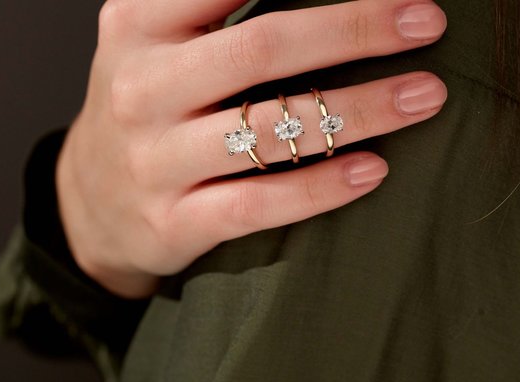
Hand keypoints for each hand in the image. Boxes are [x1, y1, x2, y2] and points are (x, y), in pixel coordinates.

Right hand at [57, 0, 447, 297]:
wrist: (91, 199)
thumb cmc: (147, 107)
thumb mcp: (156, 40)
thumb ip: (213, 9)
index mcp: (138, 24)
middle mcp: (141, 86)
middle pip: (263, 48)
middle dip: (356, 29)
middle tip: (427, 23)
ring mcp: (154, 160)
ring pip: (270, 130)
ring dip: (360, 110)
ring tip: (424, 96)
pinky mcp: (174, 221)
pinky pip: (257, 204)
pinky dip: (322, 186)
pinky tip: (374, 170)